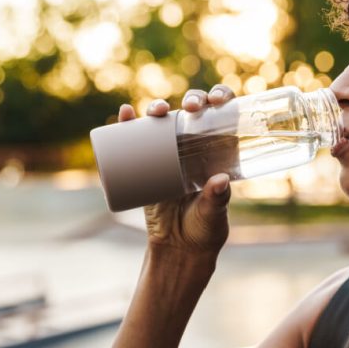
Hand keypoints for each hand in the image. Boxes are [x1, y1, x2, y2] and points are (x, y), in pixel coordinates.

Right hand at [118, 85, 236, 254]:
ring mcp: (169, 155)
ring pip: (164, 122)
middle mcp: (195, 147)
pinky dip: (128, 125)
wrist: (178, 249)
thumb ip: (217, 200)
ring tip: (156, 111)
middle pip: (193, 112)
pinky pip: (135, 141)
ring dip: (158, 107)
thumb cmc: (205, 230)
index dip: (221, 98)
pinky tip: (125, 113)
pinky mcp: (146, 166)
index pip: (223, 117)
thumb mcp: (213, 215)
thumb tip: (220, 180)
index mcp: (218, 152)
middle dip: (192, 100)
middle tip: (191, 108)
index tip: (217, 99)